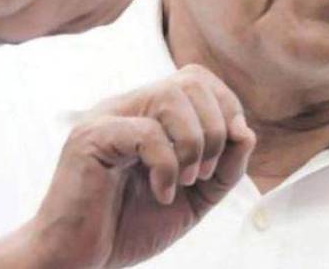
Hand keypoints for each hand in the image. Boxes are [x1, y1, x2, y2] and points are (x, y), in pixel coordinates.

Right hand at [0, 64, 256, 268]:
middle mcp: (128, 105)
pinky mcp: (91, 138)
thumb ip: (226, 166)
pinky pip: (146, 132)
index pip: (198, 79)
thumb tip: (246, 131)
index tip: (223, 158)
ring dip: (194, 144)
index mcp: (150, 112)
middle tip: (204, 174)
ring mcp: (107, 117)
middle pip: (191, 80)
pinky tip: (161, 194)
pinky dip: (167, 167)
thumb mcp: (196, 196)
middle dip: (214, 129)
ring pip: (171, 97)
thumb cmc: (131, 225)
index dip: (226, 110)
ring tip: (186, 181)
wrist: (82, 259)